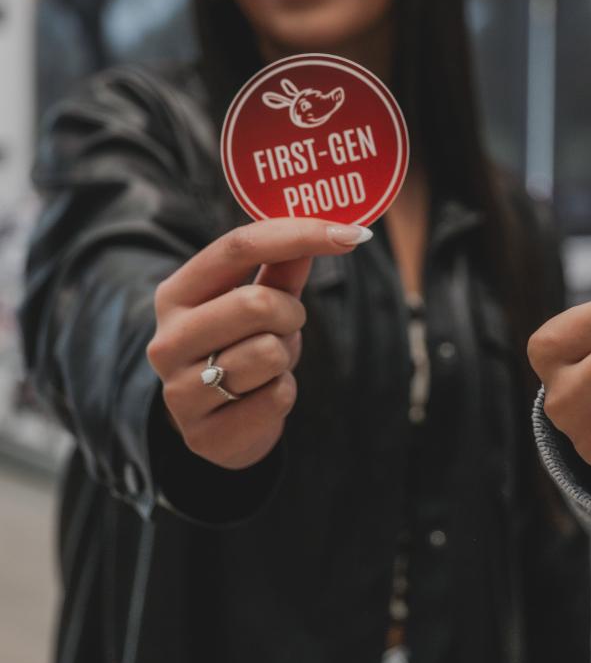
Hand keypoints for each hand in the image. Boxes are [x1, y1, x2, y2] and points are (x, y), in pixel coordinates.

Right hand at [146, 218, 369, 468]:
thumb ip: (283, 265)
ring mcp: (179, 390)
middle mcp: (167, 339)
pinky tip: (261, 397)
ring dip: (286, 356)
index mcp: (176, 294)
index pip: (238, 246)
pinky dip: (284, 393)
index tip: (350, 234)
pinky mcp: (204, 434)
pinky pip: (277, 397)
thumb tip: (330, 228)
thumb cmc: (241, 347)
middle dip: (290, 315)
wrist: (218, 426)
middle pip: (257, 302)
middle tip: (285, 327)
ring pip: (269, 353)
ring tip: (268, 364)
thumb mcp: (257, 300)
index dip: (298, 235)